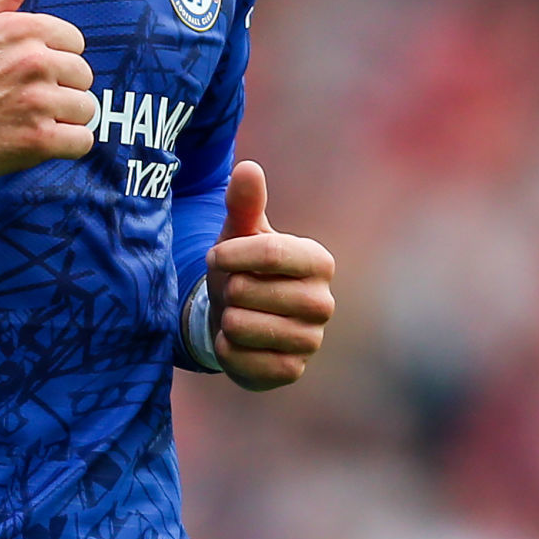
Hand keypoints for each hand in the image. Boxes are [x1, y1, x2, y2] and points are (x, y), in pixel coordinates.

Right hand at [0, 0, 96, 205]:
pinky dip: (65, 145)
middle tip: (25, 101)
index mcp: (22, 29)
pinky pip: (82, 141)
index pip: (75, 42)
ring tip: (28, 121)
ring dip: (63, 119)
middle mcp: (34, 61)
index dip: (55, 59)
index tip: (28, 74)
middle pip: (83, 76)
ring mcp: (37, 102)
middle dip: (61, 90)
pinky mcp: (37, 141)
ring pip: (85, 109)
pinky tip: (36, 142)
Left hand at [207, 160, 334, 389]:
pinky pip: (243, 359)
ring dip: (225, 318)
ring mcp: (311, 340)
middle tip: (233, 289)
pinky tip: (236, 340)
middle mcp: (323, 301)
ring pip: (242, 325)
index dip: (231, 254)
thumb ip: (244, 202)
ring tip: (235, 312)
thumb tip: (249, 167)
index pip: (272, 253)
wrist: (237, 315)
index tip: (215, 256)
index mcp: (317, 260)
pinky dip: (227, 349)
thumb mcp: (239, 232)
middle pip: (250, 290)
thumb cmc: (241, 266)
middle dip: (227, 288)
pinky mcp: (291, 371)